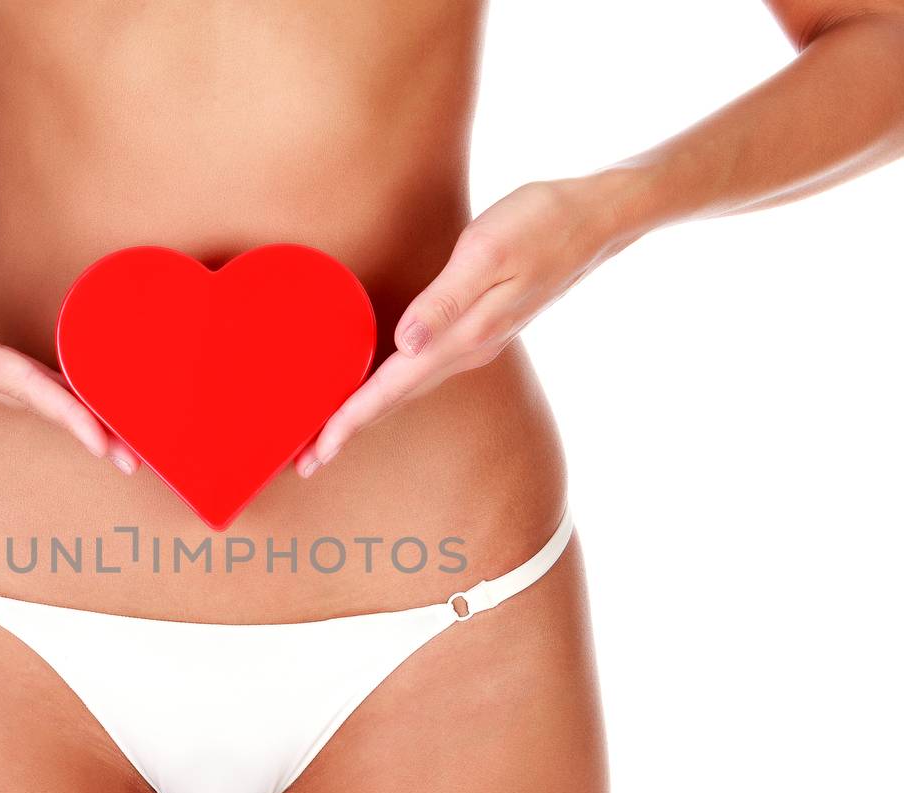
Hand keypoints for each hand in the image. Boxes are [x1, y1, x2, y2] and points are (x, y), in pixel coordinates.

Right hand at [0, 231, 134, 470]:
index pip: (24, 390)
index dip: (67, 416)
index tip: (106, 442)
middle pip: (36, 405)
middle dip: (84, 433)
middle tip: (134, 461)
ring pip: (27, 395)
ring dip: (70, 417)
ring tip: (116, 438)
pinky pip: (13, 374)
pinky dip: (46, 388)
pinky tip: (67, 389)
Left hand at [296, 176, 632, 476]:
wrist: (596, 220)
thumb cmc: (540, 223)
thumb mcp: (488, 252)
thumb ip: (444, 301)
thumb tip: (405, 343)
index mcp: (464, 336)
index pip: (392, 388)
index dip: (351, 420)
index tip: (318, 450)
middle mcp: (468, 350)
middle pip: (395, 401)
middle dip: (350, 431)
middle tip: (307, 461)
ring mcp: (475, 343)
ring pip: (408, 389)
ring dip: (367, 413)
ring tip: (330, 434)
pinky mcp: (478, 329)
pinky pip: (422, 371)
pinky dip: (390, 387)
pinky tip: (376, 387)